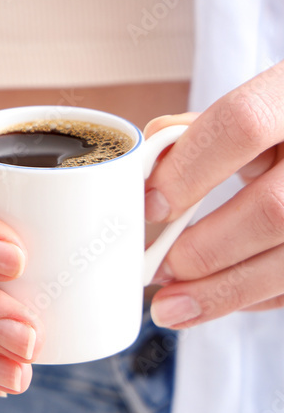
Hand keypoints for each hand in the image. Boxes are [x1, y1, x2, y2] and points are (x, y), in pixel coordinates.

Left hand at [144, 61, 283, 328]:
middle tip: (158, 270)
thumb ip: (195, 133)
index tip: (148, 207)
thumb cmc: (283, 121)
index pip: (242, 124)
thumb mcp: (248, 107)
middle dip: (205, 250)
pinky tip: (219, 297)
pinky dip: (253, 296)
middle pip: (273, 209)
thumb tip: (142, 174)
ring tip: (173, 304)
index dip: (189, 170)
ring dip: (225, 292)